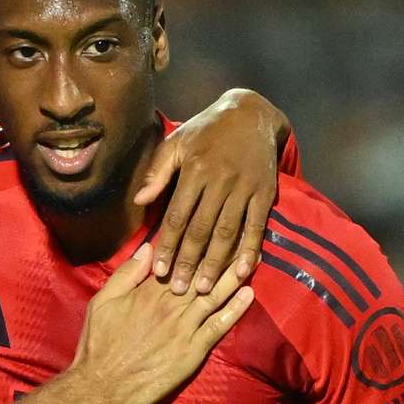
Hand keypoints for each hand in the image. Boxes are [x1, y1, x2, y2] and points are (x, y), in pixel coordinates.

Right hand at [66, 238, 254, 403]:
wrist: (101, 387)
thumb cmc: (98, 345)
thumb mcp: (103, 302)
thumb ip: (126, 275)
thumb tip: (148, 248)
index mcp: (148, 291)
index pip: (179, 260)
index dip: (199, 242)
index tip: (216, 224)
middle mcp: (170, 305)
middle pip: (202, 273)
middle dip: (224, 252)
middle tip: (245, 233)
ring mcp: (183, 327)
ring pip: (214, 295)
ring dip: (235, 275)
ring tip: (254, 257)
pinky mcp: (192, 350)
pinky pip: (218, 326)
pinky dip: (235, 309)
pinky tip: (249, 294)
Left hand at [133, 93, 286, 300]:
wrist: (250, 113)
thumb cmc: (206, 130)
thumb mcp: (177, 141)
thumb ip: (158, 171)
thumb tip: (139, 200)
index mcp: (194, 169)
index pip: (177, 216)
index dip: (167, 245)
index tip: (158, 270)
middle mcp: (219, 180)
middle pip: (200, 229)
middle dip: (188, 262)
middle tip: (179, 290)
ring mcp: (244, 187)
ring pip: (227, 231)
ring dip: (216, 263)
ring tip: (205, 289)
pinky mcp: (264, 192)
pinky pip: (256, 225)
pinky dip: (250, 249)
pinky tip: (243, 270)